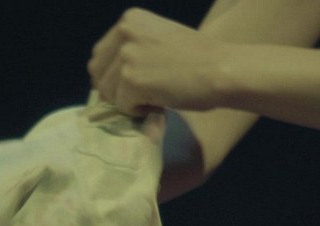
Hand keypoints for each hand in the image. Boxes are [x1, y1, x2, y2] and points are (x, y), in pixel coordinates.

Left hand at [88, 8, 229, 115]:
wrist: (222, 69)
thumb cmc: (199, 59)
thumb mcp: (159, 40)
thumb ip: (132, 51)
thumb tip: (104, 84)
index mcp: (129, 20)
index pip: (100, 55)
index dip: (112, 76)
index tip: (134, 84)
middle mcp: (124, 32)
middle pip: (97, 74)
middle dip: (116, 91)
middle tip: (143, 96)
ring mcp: (126, 56)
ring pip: (108, 93)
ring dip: (129, 102)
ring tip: (156, 96)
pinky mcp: (132, 80)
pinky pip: (123, 107)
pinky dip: (140, 112)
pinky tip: (161, 102)